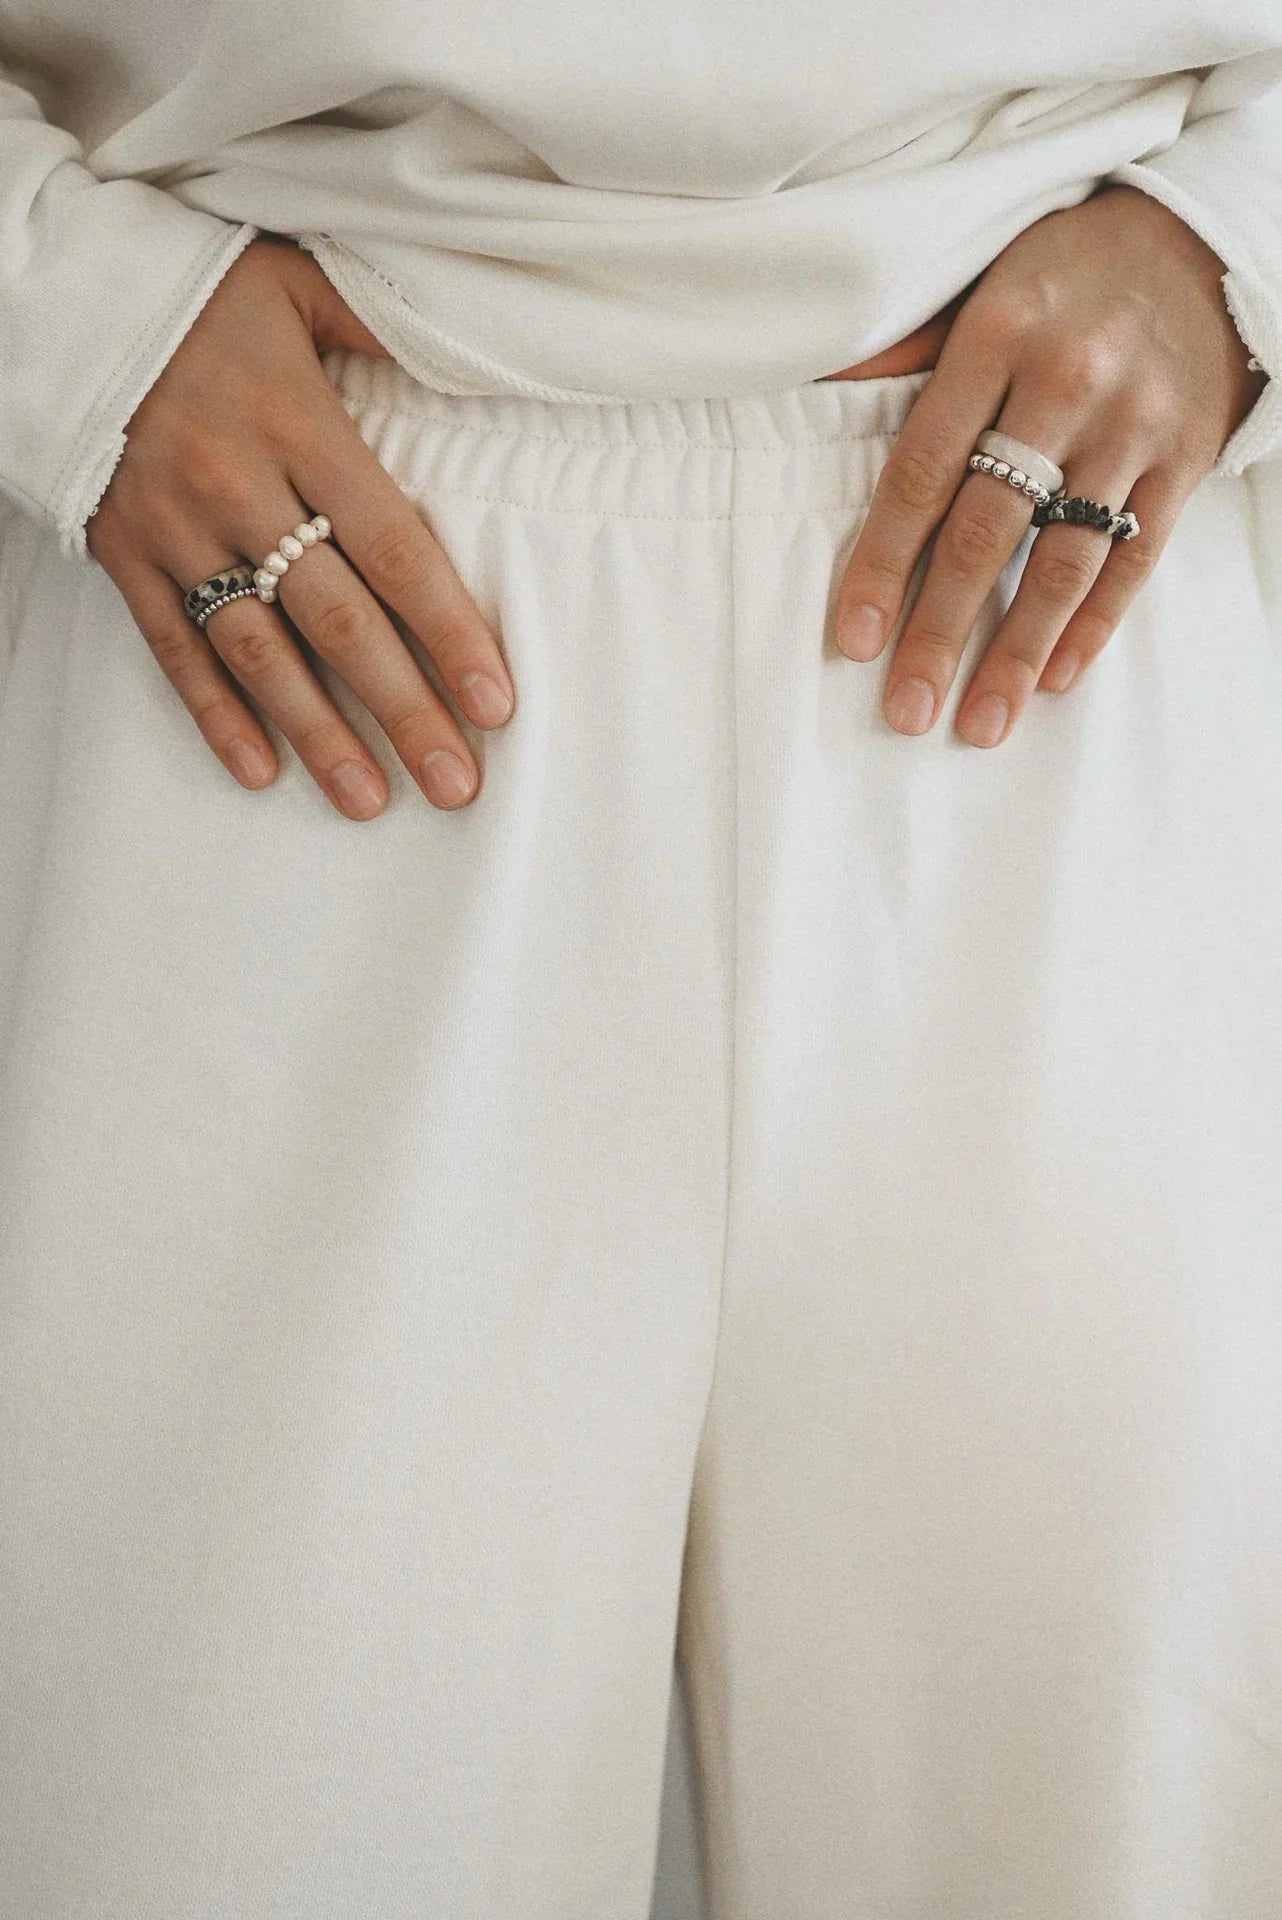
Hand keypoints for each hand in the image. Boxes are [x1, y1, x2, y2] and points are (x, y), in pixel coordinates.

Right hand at [87, 234, 514, 817]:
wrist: (61, 292)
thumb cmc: (200, 290)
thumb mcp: (300, 282)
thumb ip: (385, 327)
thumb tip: (484, 359)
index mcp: (299, 425)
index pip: (395, 551)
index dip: (451, 634)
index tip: (495, 704)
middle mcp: (239, 488)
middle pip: (339, 622)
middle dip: (403, 710)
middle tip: (455, 783)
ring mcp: (176, 529)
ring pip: (260, 652)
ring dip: (319, 735)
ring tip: (369, 801)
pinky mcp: (124, 552)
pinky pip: (173, 648)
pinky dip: (214, 714)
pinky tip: (260, 772)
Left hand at [834, 184, 1268, 746]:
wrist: (1200, 234)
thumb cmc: (1061, 271)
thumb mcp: (976, 283)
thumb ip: (906, 347)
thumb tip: (819, 386)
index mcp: (996, 337)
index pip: (922, 473)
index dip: (883, 564)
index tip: (854, 640)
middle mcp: (1066, 384)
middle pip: (989, 532)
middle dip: (942, 631)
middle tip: (908, 709)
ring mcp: (1133, 424)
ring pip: (1066, 560)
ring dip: (1018, 652)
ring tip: (980, 722)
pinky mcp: (1187, 454)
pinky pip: (1137, 555)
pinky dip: (1095, 623)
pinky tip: (1054, 676)